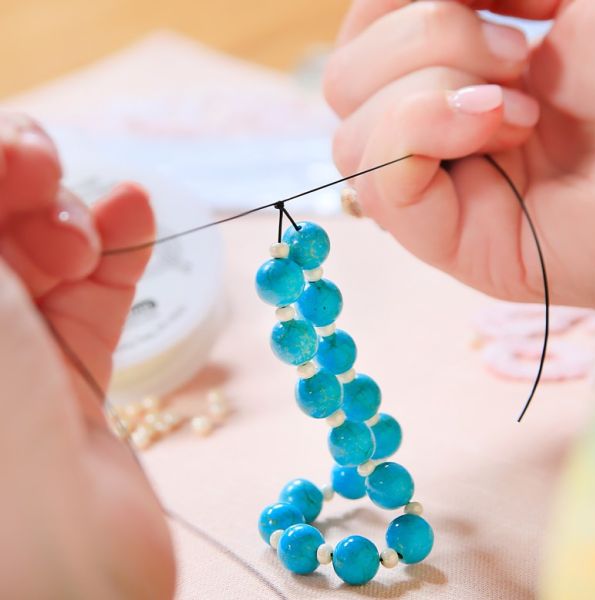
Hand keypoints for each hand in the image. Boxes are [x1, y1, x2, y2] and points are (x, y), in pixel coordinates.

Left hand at [0, 113, 174, 598]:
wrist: (62, 564)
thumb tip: (3, 150)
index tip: (21, 168)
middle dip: (25, 186)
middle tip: (51, 199)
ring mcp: (11, 352)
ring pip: (45, 250)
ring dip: (75, 218)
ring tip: (94, 232)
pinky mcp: (71, 373)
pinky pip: (97, 295)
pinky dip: (121, 251)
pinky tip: (138, 212)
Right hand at [324, 0, 594, 306]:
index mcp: (447, 69)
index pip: (360, 35)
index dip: (396, 2)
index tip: (500, 1)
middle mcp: (428, 129)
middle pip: (342, 82)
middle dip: (427, 42)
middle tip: (518, 58)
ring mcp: (433, 187)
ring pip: (348, 135)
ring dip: (433, 93)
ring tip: (519, 110)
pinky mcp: (443, 240)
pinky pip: (378, 182)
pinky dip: (420, 134)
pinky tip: (497, 128)